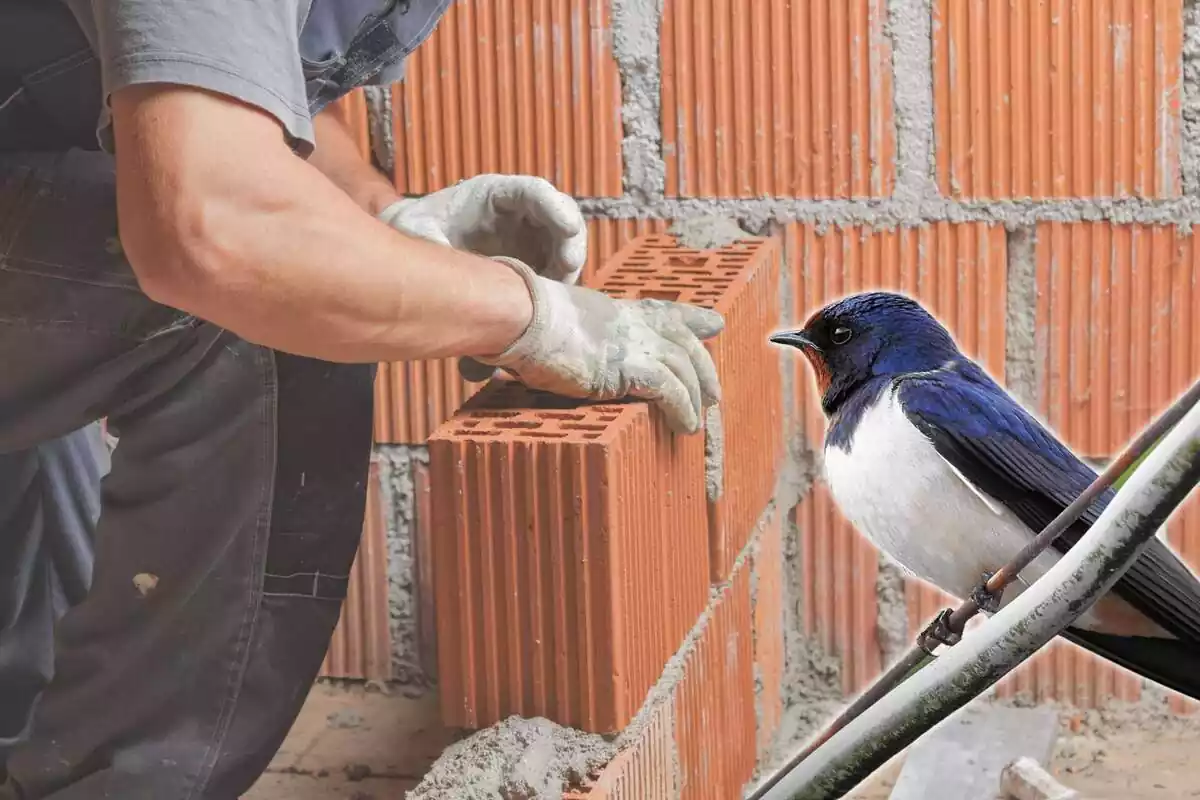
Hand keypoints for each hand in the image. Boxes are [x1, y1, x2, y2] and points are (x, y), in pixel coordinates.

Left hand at [377, 174, 586, 283]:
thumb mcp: (417, 232)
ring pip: (563, 241)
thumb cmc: (417, 228)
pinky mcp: (531, 256)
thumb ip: (431, 241)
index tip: (569, 229)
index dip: (555, 207)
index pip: (533, 192)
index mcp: (492, 193)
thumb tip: (446, 265)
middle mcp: (517, 210)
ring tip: (560, 289)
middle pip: (559, 214)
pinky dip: (558, 280)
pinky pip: (555, 264)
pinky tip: (549, 300)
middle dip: (570, 239)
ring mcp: (528, 233)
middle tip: (569, 267)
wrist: (415, 240)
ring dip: (568, 263)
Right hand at [476, 257, 723, 433]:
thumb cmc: (518, 322)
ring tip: (697, 422)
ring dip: (695, 397)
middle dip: (703, 367)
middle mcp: (630, 323)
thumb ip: (550, 339)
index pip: (661, 311)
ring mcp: (634, 343)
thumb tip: (503, 362)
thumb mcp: (544, 325)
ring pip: (683, 368)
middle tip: (714, 392)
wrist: (521, 316)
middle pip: (683, 341)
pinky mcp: (631, 367)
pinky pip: (670, 391)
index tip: (713, 324)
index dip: (691, 319)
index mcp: (612, 310)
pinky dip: (683, 410)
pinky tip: (684, 427)